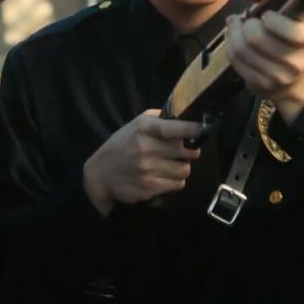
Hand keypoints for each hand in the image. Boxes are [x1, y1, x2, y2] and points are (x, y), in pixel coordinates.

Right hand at [82, 109, 201, 216]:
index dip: (191, 129)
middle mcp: (146, 148)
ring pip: (185, 169)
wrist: (100, 173)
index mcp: (144, 129)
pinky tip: (162, 177)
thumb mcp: (136, 125)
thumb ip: (159, 120)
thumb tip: (186, 115)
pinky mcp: (149, 187)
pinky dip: (174, 181)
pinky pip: (178, 184)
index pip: (173, 128)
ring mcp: (148, 169)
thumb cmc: (122, 145)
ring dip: (181, 168)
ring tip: (169, 165)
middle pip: (187, 151)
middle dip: (188, 152)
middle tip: (180, 152)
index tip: (203, 129)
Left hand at [225, 0, 303, 121]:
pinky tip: (234, 40)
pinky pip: (235, 62)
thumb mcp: (287, 4)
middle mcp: (296, 61)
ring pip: (241, 50)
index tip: (267, 15)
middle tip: (246, 20)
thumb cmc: (289, 32)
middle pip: (255, 38)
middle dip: (244, 24)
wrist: (298, 76)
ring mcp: (279, 77)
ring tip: (237, 27)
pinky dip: (230, 47)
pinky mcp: (262, 86)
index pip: (284, 27)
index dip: (269, 18)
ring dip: (233, 34)